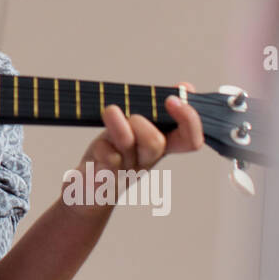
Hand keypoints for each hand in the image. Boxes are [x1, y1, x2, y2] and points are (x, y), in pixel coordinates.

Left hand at [69, 81, 204, 214]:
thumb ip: (157, 110)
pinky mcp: (102, 176)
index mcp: (160, 147)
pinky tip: (99, 146)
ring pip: (128, 146)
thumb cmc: (112, 154)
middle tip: (130, 114)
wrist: (88, 192)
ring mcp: (124, 170)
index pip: (190, 140)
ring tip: (110, 112)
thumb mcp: (136, 128)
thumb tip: (185, 87)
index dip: (190, 120)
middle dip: (142, 122)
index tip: (174, 99)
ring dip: (119, 127)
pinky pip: (106, 160)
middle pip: (157, 143)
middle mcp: (145, 160)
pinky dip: (102, 148)